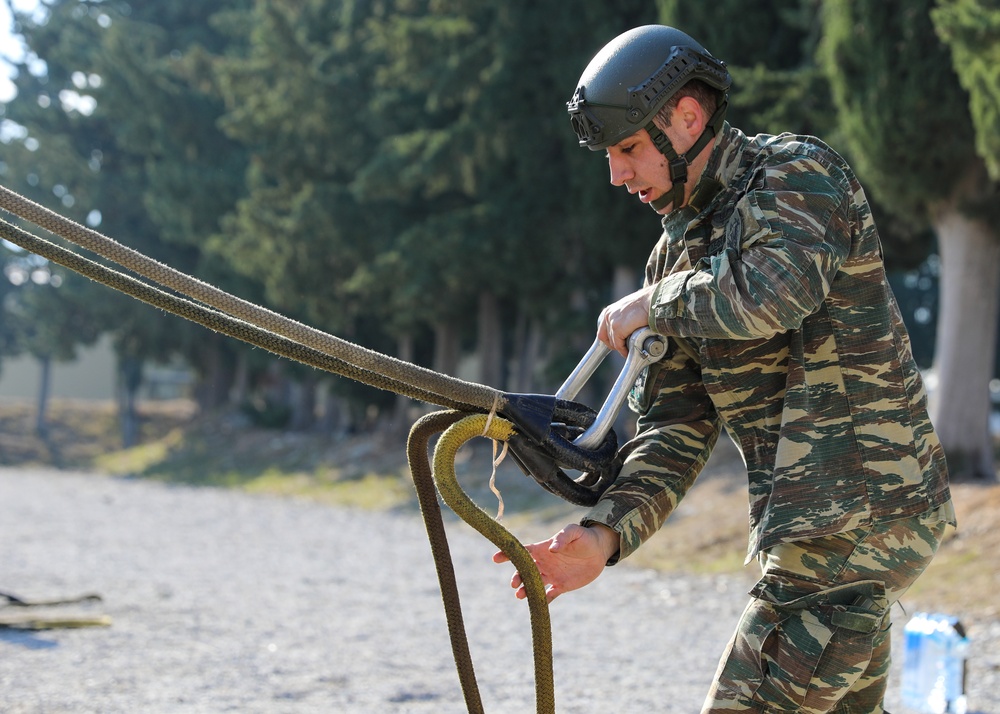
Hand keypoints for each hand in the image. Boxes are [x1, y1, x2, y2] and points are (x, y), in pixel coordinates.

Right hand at [492, 524, 618, 602]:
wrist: (598, 551)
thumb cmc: (584, 537)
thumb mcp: (574, 532)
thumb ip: (562, 538)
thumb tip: (552, 549)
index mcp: (543, 549)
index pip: (522, 551)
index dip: (508, 554)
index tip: (495, 558)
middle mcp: (544, 563)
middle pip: (525, 571)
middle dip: (517, 577)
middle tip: (514, 583)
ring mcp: (552, 575)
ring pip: (534, 585)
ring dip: (526, 590)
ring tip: (520, 595)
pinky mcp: (561, 586)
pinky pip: (550, 595)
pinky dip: (543, 600)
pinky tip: (539, 603)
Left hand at [597, 285, 655, 356]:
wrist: (652, 301)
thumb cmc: (645, 304)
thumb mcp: (628, 309)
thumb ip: (624, 318)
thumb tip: (626, 328)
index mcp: (609, 311)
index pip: (603, 330)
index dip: (610, 339)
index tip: (618, 343)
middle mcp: (608, 316)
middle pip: (605, 337)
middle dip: (615, 344)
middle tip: (625, 347)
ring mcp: (612, 322)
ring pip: (613, 342)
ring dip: (621, 348)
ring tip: (630, 349)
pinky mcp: (618, 329)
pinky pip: (618, 345)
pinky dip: (623, 350)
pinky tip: (629, 351)